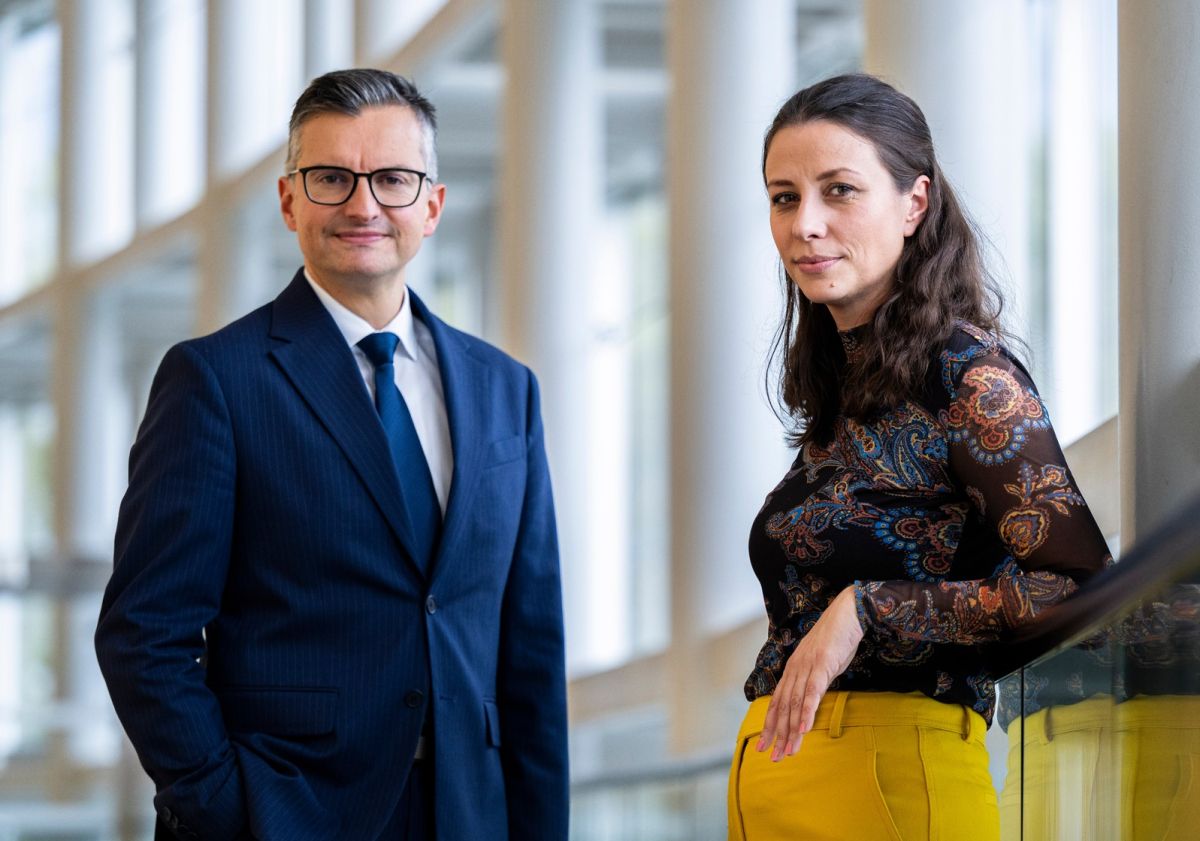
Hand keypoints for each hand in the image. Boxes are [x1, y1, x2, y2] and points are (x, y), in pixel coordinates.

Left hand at [755, 586, 863, 760]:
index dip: (769, 724)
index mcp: (792, 669)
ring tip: (787, 751)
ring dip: (790, 731)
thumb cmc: (837, 639)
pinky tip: (803, 730)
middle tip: (772, 757)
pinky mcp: (821, 667)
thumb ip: (813, 681)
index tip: (763, 744)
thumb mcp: (821, 664)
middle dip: (776, 734)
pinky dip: (806, 713)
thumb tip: (810, 700)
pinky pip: (812, 694)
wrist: (847, 614)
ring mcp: (806, 668)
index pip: (776, 701)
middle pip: (782, 707)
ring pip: (794, 705)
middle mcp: (794, 669)